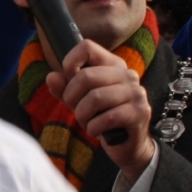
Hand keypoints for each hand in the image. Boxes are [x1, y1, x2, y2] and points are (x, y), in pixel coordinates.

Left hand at [45, 37, 153, 181]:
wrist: (127, 144)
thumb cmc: (101, 117)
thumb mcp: (78, 100)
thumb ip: (64, 88)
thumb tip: (51, 77)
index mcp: (112, 64)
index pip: (87, 47)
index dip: (70, 63)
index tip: (68, 82)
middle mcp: (127, 74)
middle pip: (86, 76)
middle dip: (72, 98)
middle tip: (76, 110)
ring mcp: (136, 92)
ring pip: (95, 98)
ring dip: (82, 115)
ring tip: (87, 122)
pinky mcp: (140, 112)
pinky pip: (107, 117)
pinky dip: (94, 127)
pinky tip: (96, 131)